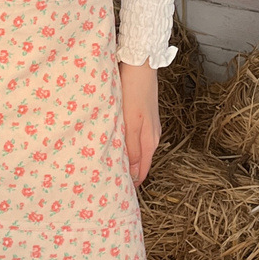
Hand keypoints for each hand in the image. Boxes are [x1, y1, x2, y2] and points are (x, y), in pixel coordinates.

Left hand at [118, 59, 160, 185]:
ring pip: (136, 150)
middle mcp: (151, 137)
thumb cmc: (133, 92)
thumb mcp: (130, 123)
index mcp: (150, 142)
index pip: (142, 172)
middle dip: (127, 174)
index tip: (118, 194)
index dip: (132, 184)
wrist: (140, 65)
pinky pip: (133, 137)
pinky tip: (112, 143)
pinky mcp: (141, 116)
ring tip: (106, 167)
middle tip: (107, 183)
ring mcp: (147, 126)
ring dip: (124, 159)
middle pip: (140, 163)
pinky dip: (124, 145)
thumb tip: (133, 173)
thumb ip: (132, 148)